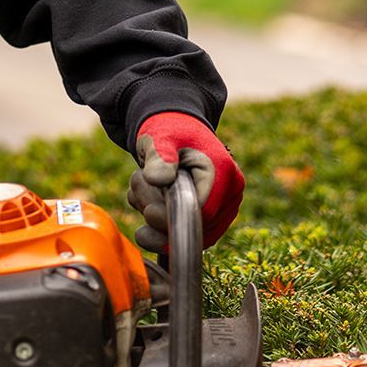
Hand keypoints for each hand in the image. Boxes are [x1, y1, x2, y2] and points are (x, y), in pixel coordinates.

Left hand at [127, 112, 243, 251]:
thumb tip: (158, 179)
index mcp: (224, 173)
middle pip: (197, 229)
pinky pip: (182, 236)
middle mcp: (230, 195)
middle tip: (137, 189)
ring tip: (138, 190)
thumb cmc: (167, 131)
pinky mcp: (207, 220)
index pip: (204, 214)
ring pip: (187, 235)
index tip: (147, 211)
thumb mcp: (159, 138)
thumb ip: (159, 156)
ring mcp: (221, 209)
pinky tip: (144, 202)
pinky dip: (157, 226)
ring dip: (153, 222)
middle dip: (159, 218)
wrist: (172, 131)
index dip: (174, 219)